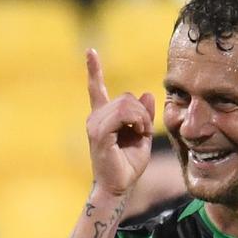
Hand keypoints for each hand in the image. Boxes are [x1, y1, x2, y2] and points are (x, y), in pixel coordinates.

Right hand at [85, 49, 154, 196]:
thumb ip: (144, 115)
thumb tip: (147, 93)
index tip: (90, 51)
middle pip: (125, 96)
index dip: (93, 69)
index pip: (96, 88)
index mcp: (103, 117)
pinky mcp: (99, 133)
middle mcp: (96, 117)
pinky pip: (124, 114)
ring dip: (142, 118)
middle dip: (142, 112)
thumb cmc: (129, 164)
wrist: (119, 186)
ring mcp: (95, 124)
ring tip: (141, 133)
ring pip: (126, 103)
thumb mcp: (142, 135)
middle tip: (145, 130)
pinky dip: (137, 122)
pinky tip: (138, 133)